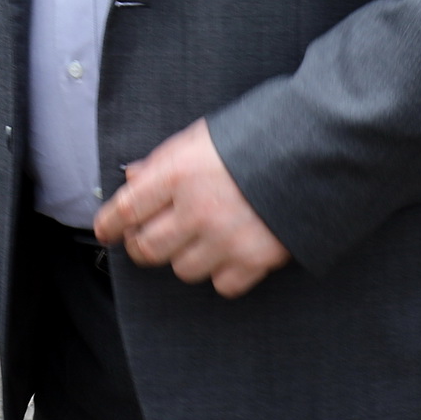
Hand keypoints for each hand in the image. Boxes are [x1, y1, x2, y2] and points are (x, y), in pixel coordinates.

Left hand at [93, 120, 289, 298]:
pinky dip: (222, 273)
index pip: (126, 208)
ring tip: (195, 239)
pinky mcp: (255, 259)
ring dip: (183, 257)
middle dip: (140, 246)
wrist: (316, 148)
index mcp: (177, 172)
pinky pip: (222, 285)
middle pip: (148, 248)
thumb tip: (132, 177)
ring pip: (182, 269)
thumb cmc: (256, 135)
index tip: (105, 231)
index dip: (109, 224)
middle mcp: (195, 209)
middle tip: (145, 239)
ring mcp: (225, 238)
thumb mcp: (201, 136)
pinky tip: (226, 253)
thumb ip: (163, 160)